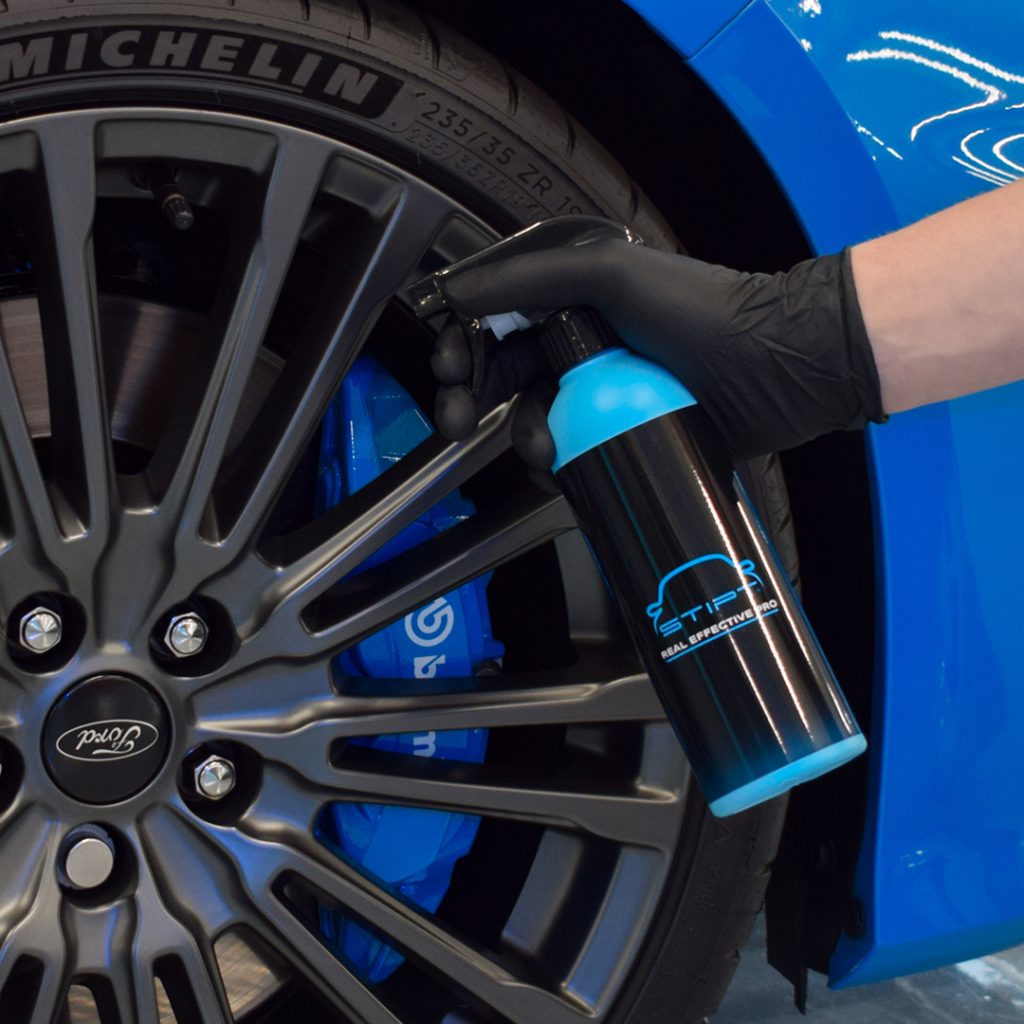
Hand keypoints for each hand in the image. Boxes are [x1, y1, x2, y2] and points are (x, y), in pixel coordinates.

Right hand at [435, 238, 886, 457]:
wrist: (777, 369)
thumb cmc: (702, 312)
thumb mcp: (611, 275)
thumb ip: (530, 278)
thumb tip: (456, 291)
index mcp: (572, 294)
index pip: (495, 315)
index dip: (461, 343)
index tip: (445, 371)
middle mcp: (580, 339)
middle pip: (504, 370)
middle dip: (473, 396)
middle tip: (458, 421)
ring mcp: (600, 388)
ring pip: (533, 416)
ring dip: (523, 435)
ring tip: (543, 447)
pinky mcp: (620, 430)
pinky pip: (569, 449)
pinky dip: (555, 461)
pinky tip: (559, 465)